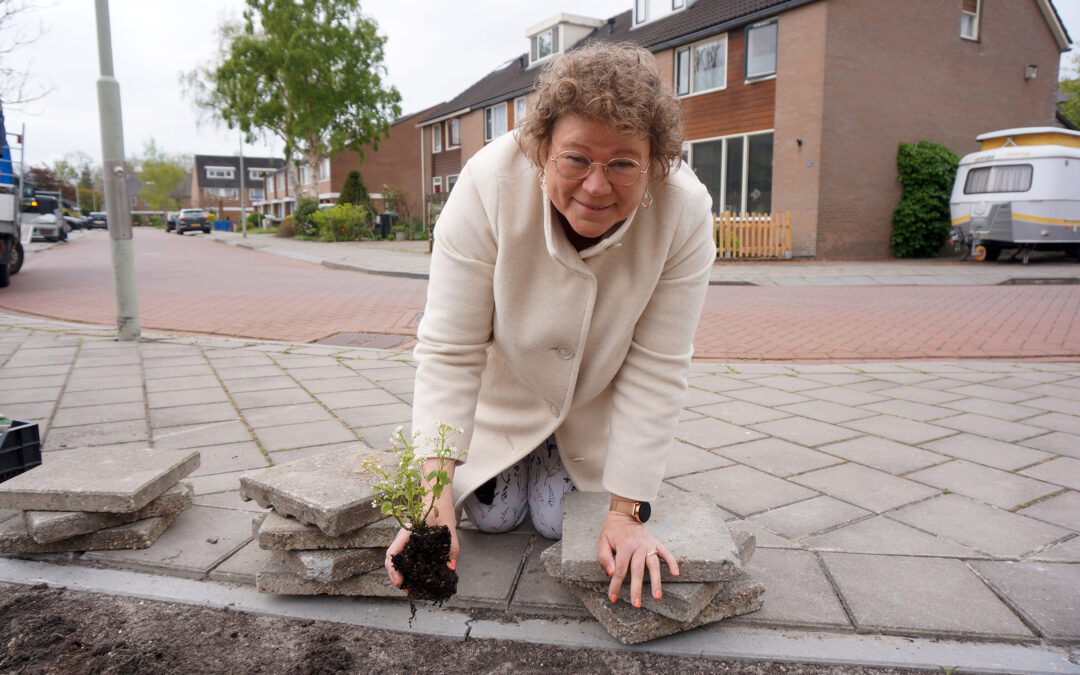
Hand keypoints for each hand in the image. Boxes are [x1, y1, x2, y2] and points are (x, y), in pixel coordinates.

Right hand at [385, 460, 458, 589]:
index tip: (400, 581)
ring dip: (400, 573)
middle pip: (391, 560)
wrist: (437, 498)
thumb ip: (451, 547)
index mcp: (408, 533)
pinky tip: (416, 576)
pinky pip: (404, 556)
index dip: (394, 569)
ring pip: (397, 559)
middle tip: (407, 589)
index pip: (393, 552)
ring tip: (410, 587)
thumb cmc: (441, 510)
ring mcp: (405, 540)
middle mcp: (403, 537)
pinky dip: (407, 568)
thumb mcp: (449, 527)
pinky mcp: (411, 542)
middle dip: (396, 576)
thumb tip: (451, 567)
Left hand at [596, 511, 677, 607]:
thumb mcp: (603, 541)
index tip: (613, 598)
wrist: (625, 513)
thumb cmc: (612, 531)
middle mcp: (638, 546)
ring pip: (654, 565)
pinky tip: (676, 573)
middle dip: (637, 589)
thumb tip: (611, 573)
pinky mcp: (655, 542)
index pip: (620, 570)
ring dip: (656, 581)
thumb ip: (605, 557)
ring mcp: (648, 544)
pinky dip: (672, 562)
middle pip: (638, 571)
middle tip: (636, 604)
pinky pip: (666, 553)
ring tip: (657, 596)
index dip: (616, 585)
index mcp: (624, 546)